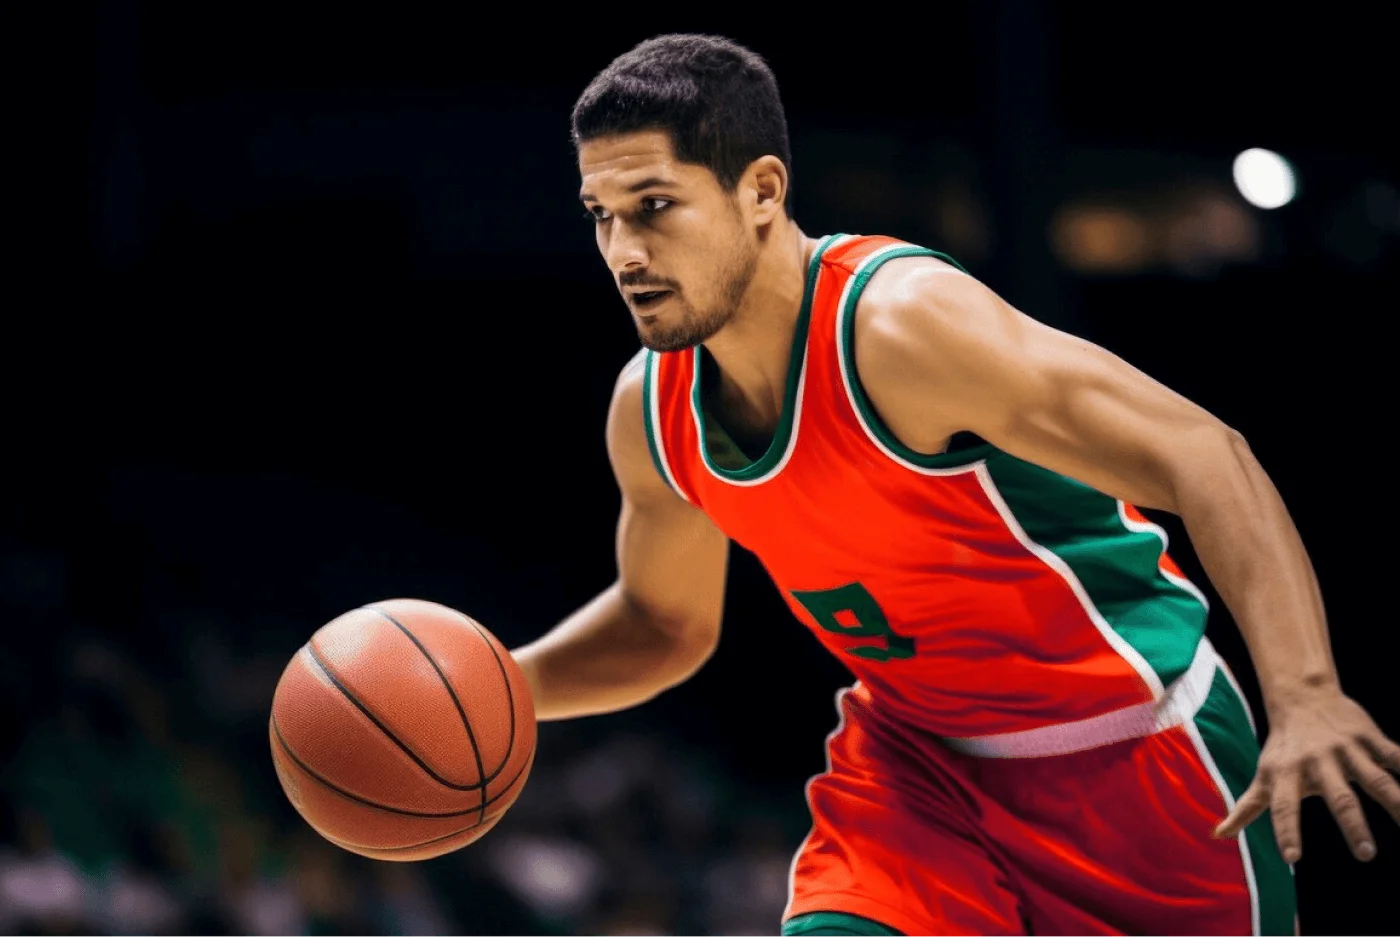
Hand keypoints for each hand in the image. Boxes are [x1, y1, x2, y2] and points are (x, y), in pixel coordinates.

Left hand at [1213, 691, 1399, 862]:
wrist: (1301, 697)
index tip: (1292, 858)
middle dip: (1352, 824)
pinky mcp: (1369, 737)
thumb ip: (1247, 807)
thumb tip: (1219, 834)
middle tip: (1365, 853)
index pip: (1283, 807)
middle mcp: (1318, 761)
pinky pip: (1394, 755)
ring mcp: (1346, 748)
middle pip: (1338, 796)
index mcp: (1288, 773)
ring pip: (1375, 778)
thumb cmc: (1282, 747)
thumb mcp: (1264, 774)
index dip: (1286, 830)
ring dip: (1394, 803)